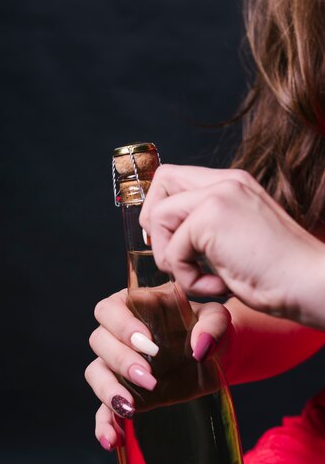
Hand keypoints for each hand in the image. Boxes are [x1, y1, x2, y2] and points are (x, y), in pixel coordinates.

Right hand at [84, 288, 231, 450]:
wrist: (218, 357)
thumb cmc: (210, 329)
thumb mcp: (218, 319)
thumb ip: (212, 325)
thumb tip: (200, 346)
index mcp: (135, 306)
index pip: (109, 309)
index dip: (121, 325)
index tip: (148, 343)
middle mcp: (119, 334)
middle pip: (98, 340)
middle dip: (120, 360)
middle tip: (149, 377)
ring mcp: (119, 367)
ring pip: (95, 373)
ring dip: (108, 390)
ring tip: (130, 408)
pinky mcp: (126, 394)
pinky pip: (103, 410)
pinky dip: (104, 424)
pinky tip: (112, 440)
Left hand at [139, 165, 324, 328]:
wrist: (311, 284)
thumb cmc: (279, 272)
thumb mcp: (237, 236)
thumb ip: (207, 226)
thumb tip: (167, 235)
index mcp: (232, 183)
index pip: (175, 177)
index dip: (161, 207)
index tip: (172, 241)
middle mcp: (225, 181)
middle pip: (162, 181)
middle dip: (155, 223)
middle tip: (174, 256)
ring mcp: (218, 195)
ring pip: (159, 218)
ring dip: (171, 258)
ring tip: (202, 278)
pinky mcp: (212, 218)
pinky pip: (173, 251)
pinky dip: (187, 278)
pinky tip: (216, 286)